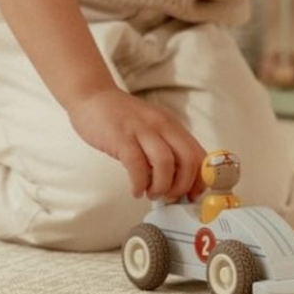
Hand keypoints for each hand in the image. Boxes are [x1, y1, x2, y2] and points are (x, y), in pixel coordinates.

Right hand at [67, 87, 206, 201]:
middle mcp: (162, 125)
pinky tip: (135, 190)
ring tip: (151, 193)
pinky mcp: (121, 137)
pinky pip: (137, 165)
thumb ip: (165, 148)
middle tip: (169, 196)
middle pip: (188, 159)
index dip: (200, 179)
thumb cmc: (122, 118)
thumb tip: (176, 181)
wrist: (93, 97)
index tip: (191, 195)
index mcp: (172, 125)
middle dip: (182, 186)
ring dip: (161, 186)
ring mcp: (142, 130)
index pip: (199, 153)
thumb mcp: (152, 127)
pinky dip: (139, 184)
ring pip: (165, 163)